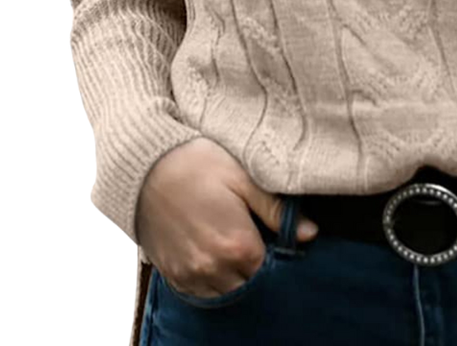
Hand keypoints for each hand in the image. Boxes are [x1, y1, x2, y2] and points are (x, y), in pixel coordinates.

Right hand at [135, 138, 318, 297]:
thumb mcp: (243, 177)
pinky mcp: (172, 275)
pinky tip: (215, 255)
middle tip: (256, 241)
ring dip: (235, 277)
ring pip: (226, 294)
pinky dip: (212, 281)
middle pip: (250, 286)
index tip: (275, 238)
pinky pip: (201, 293)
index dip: (278, 255)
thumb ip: (277, 209)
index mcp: (238, 244)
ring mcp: (190, 274)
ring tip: (234, 247)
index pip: (272, 270)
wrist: (145, 164)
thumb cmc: (198, 163)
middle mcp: (213, 267)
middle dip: (257, 268)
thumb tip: (310, 233)